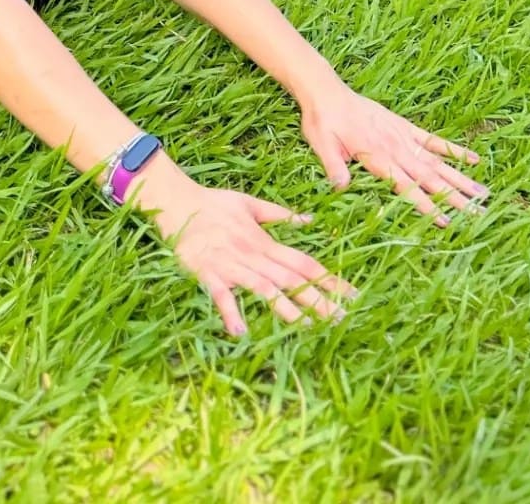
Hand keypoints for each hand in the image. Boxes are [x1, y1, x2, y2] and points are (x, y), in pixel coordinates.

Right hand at [130, 154, 354, 337]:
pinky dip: (230, 311)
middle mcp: (253, 255)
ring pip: (264, 288)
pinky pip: (221, 294)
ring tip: (308, 328)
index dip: (329, 280)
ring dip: (286, 308)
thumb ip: (279, 215)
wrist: (176, 200)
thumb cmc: (212, 203)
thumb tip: (309, 220)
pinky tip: (240, 331)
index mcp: (264, 242)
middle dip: (318, 300)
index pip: (304, 263)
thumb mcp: (250, 203)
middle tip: (342, 320)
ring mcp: (231, 265)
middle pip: (291, 280)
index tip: (352, 296)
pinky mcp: (208, 272)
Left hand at [300, 78, 487, 224]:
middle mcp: (395, 147)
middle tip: (479, 214)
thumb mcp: (321, 144)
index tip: (446, 222)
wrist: (326, 91)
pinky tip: (473, 159)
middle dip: (454, 197)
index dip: (426, 205)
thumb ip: (334, 165)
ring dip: (460, 178)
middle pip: (430, 177)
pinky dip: (452, 150)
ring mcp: (403, 136)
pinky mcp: (404, 126)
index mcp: (377, 156)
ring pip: (437, 161)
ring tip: (484, 194)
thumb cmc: (322, 122)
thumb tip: (340, 188)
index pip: (406, 186)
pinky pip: (433, 139)